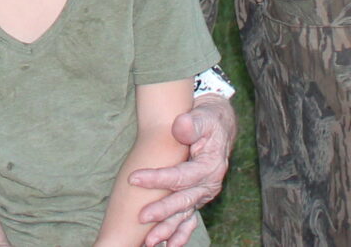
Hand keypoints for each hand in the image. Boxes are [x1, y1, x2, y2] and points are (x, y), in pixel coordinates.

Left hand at [132, 94, 234, 246]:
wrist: (218, 127)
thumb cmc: (207, 121)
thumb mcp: (202, 117)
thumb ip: (192, 123)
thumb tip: (180, 126)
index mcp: (210, 167)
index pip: (181, 176)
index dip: (157, 178)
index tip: (133, 178)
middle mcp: (208, 185)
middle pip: (183, 201)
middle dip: (162, 211)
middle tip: (141, 217)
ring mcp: (202, 194)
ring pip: (184, 215)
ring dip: (168, 229)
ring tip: (150, 241)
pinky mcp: (196, 197)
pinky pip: (188, 219)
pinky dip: (179, 233)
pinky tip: (169, 245)